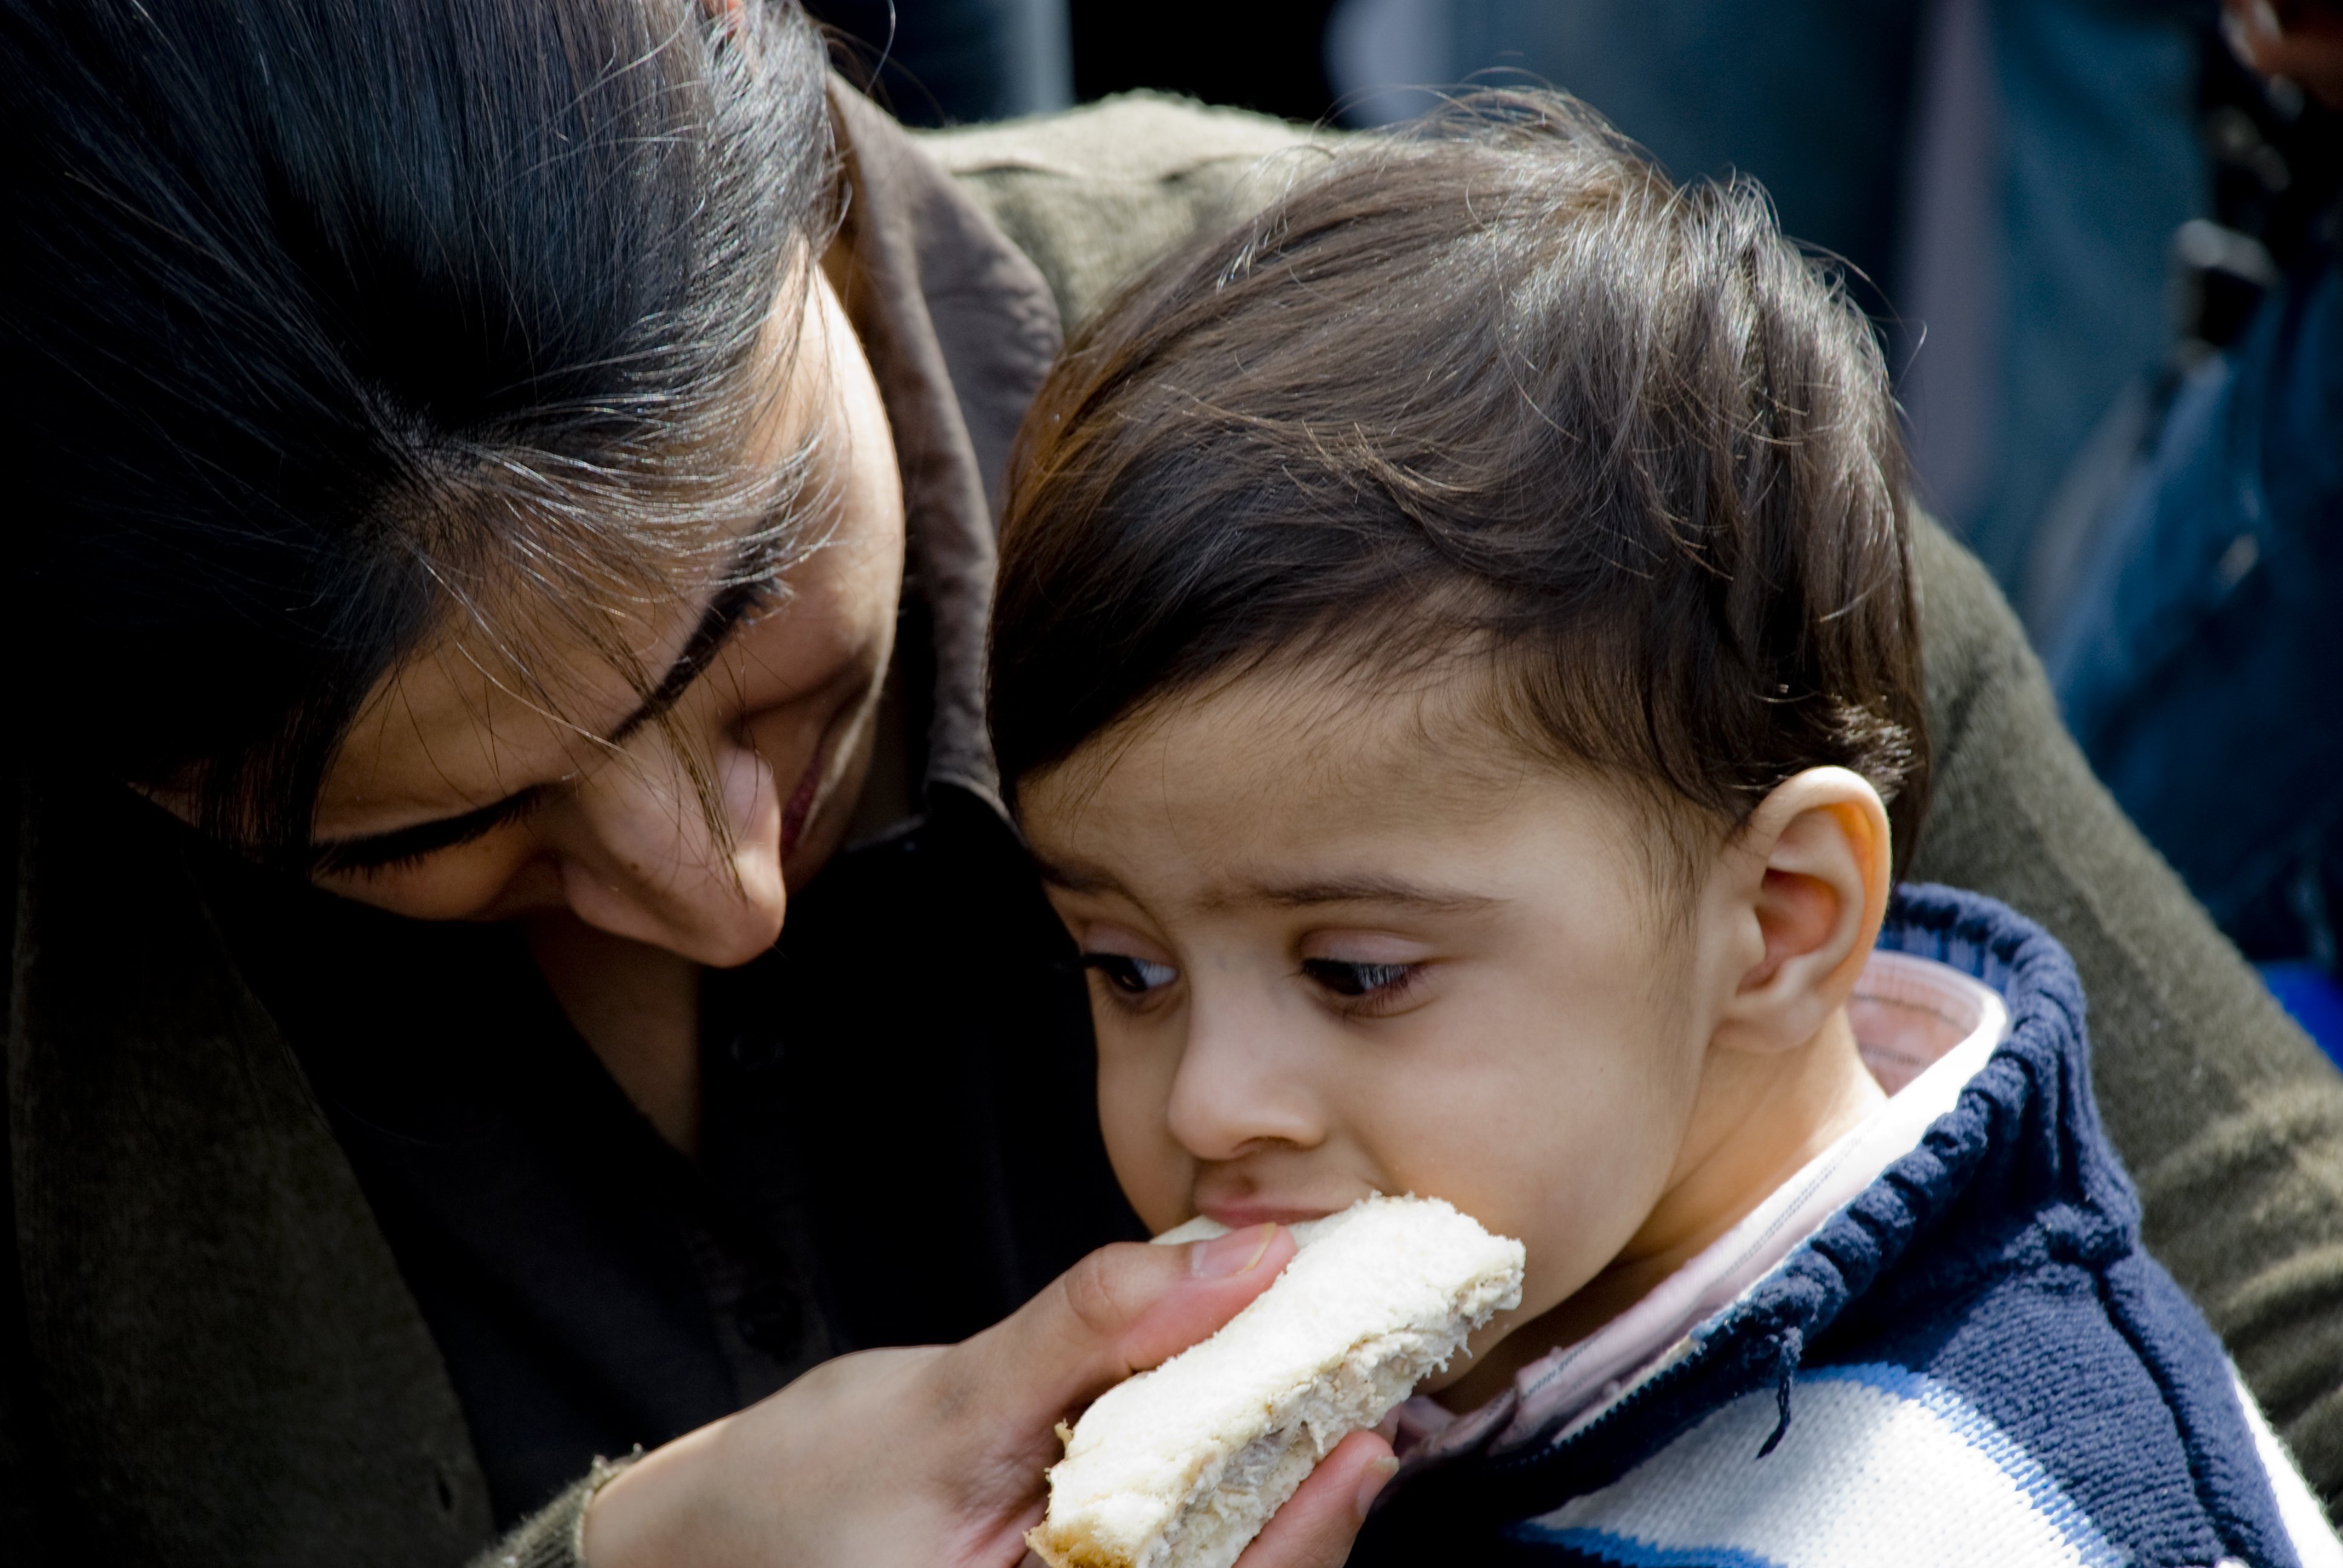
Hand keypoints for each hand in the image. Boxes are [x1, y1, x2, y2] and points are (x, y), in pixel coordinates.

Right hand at [582, 1224, 1396, 1567]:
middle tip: (1376, 1401)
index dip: (1306, 1536)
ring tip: (1333, 1398)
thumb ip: (1090, 1332)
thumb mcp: (946, 1401)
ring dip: (1280, 1490)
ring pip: (1216, 1567)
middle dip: (1310, 1508)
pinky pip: (1177, 1550)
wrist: (707, 1542)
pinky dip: (1225, 1485)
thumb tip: (1240, 1262)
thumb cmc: (796, 1495)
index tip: (1363, 1442)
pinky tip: (1251, 1420)